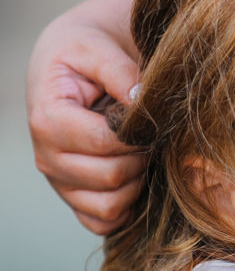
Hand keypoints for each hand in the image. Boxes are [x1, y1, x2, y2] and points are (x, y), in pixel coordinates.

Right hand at [26, 0, 144, 234]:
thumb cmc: (86, 53)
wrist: (77, 63)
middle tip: (150, 133)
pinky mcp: (76, 198)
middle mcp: (47, 156)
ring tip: (141, 150)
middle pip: (111, 177)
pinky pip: (104, 222)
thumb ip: (121, 72)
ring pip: (110, 205)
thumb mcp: (98, 48)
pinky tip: (136, 176)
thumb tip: (143, 100)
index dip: (139, 133)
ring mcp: (60, 182)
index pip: (105, 143)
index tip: (149, 115)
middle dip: (141, 155)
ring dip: (137, 181)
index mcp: (47, 120)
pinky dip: (127, 206)